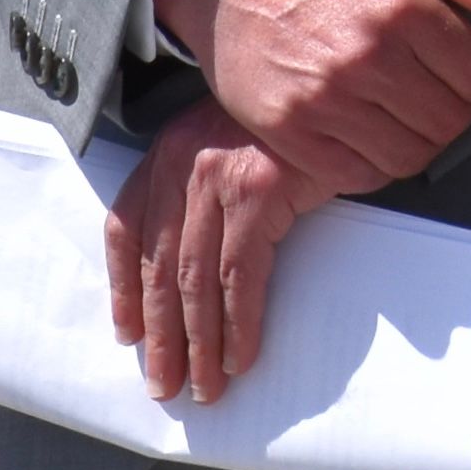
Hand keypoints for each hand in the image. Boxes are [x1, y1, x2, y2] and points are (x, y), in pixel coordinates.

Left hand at [102, 93, 325, 399]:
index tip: (128, 333)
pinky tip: (240, 357)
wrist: (347, 81)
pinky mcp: (257, 191)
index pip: (125, 228)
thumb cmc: (298, 119)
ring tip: (204, 388)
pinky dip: (238, 325)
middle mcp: (182, 161)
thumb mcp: (236, 141)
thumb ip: (210, 187)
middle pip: (158, 266)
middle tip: (165, 385)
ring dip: (198, 344)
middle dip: (160, 335)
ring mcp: (217, 175)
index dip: (123, 288)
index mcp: (169, 150)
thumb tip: (202, 260)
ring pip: (194, 280)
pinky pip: (239, 277)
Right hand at [149, 0, 470, 196]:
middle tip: (435, 95)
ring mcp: (325, 99)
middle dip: (454, 113)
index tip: (466, 74)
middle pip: (449, 123)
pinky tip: (368, 132)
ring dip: (417, 142)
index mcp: (402, 7)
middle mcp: (366, 57)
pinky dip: (374, 163)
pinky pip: (359, 176)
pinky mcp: (290, 131)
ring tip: (404, 115)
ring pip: (409, 157)